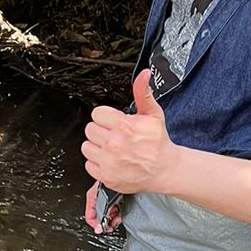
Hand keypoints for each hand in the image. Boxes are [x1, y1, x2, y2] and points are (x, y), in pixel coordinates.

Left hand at [82, 69, 178, 195]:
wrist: (164, 170)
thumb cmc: (158, 143)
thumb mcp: (153, 114)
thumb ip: (143, 93)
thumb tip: (144, 75)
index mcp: (124, 126)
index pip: (97, 114)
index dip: (106, 117)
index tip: (114, 122)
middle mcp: (114, 144)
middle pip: (90, 129)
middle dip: (101, 131)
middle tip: (114, 135)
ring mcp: (109, 161)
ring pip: (86, 146)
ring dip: (97, 147)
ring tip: (111, 148)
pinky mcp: (106, 176)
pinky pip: (88, 164)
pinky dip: (97, 163)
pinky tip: (110, 160)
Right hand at [84, 181, 120, 234]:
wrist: (126, 177)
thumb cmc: (113, 181)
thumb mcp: (104, 202)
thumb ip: (100, 216)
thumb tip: (98, 229)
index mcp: (92, 197)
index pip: (89, 217)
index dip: (96, 225)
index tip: (102, 229)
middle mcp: (98, 199)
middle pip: (99, 217)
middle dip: (106, 222)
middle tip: (112, 224)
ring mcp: (106, 200)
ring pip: (107, 215)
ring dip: (112, 219)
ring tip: (117, 219)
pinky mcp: (114, 200)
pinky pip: (113, 211)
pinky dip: (117, 214)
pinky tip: (120, 214)